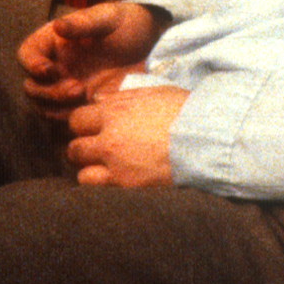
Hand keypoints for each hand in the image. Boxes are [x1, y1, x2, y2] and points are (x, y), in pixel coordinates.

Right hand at [18, 0, 165, 117]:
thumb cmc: (125, 24)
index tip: (48, 70)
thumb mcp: (108, 18)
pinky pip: (65, 119)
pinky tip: (92, 110)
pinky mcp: (81, 106)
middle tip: (77, 88)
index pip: (27, 54)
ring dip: (58, 108)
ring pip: (44, 107)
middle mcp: (54, 67)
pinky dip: (71, 120)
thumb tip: (57, 26)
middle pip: (32, 87)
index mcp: (52, 42)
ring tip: (86, 98)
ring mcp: (65, 88)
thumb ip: (82, 23)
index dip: (31, 64)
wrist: (151, 47)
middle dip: (49, 92)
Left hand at [64, 82, 187, 187]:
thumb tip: (97, 100)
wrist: (208, 139)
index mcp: (114, 112)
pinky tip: (116, 183)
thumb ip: (122, 97)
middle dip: (84, 150)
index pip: (78, 120)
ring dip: (91, 172)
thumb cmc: (186, 112)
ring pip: (82, 173)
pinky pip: (99, 190)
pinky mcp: (127, 185)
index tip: (93, 131)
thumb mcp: (154, 93)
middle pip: (75, 148)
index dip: (84, 126)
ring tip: (107, 172)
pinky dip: (103, 188)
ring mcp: (116, 164)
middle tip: (98, 153)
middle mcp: (109, 138)